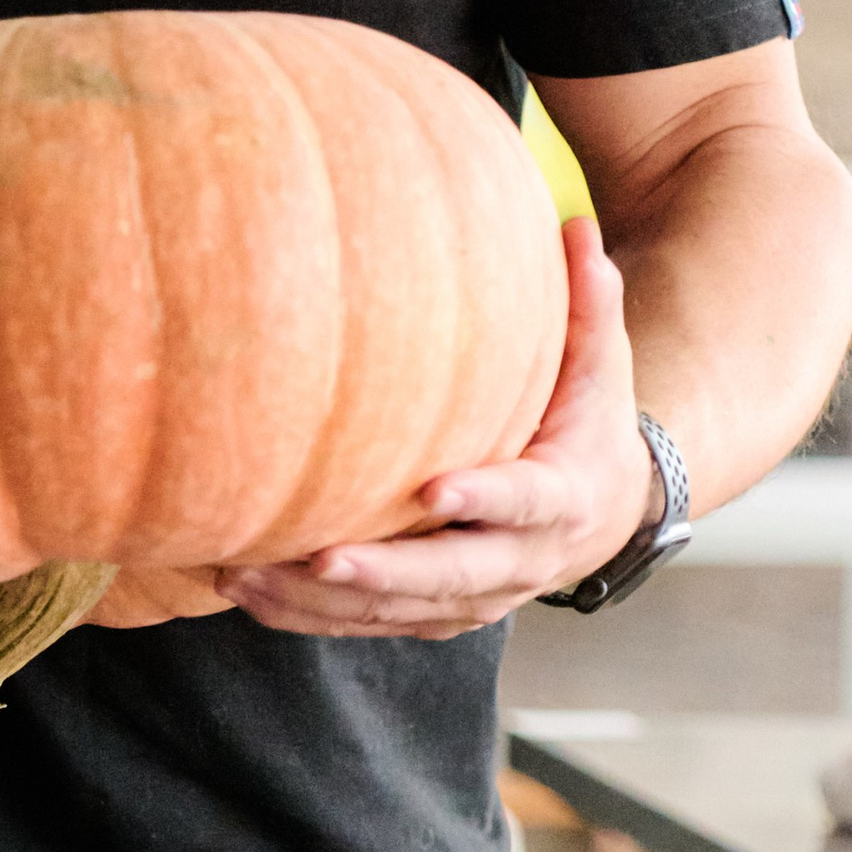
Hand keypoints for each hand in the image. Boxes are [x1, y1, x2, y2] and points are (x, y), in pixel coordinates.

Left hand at [215, 219, 661, 643]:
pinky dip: (309, 617)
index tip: (433, 488)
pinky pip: (371, 626)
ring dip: (321, 603)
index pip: (523, 502)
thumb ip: (590, 302)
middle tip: (320, 558)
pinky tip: (246, 594)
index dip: (483, 497)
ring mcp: (478, 599)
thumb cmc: (588, 423)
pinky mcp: (438, 615)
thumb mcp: (601, 365)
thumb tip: (576, 225)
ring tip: (246, 578)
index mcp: (563, 500)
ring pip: (398, 611)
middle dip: (385, 573)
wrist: (605, 513)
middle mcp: (522, 562)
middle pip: (451, 576)